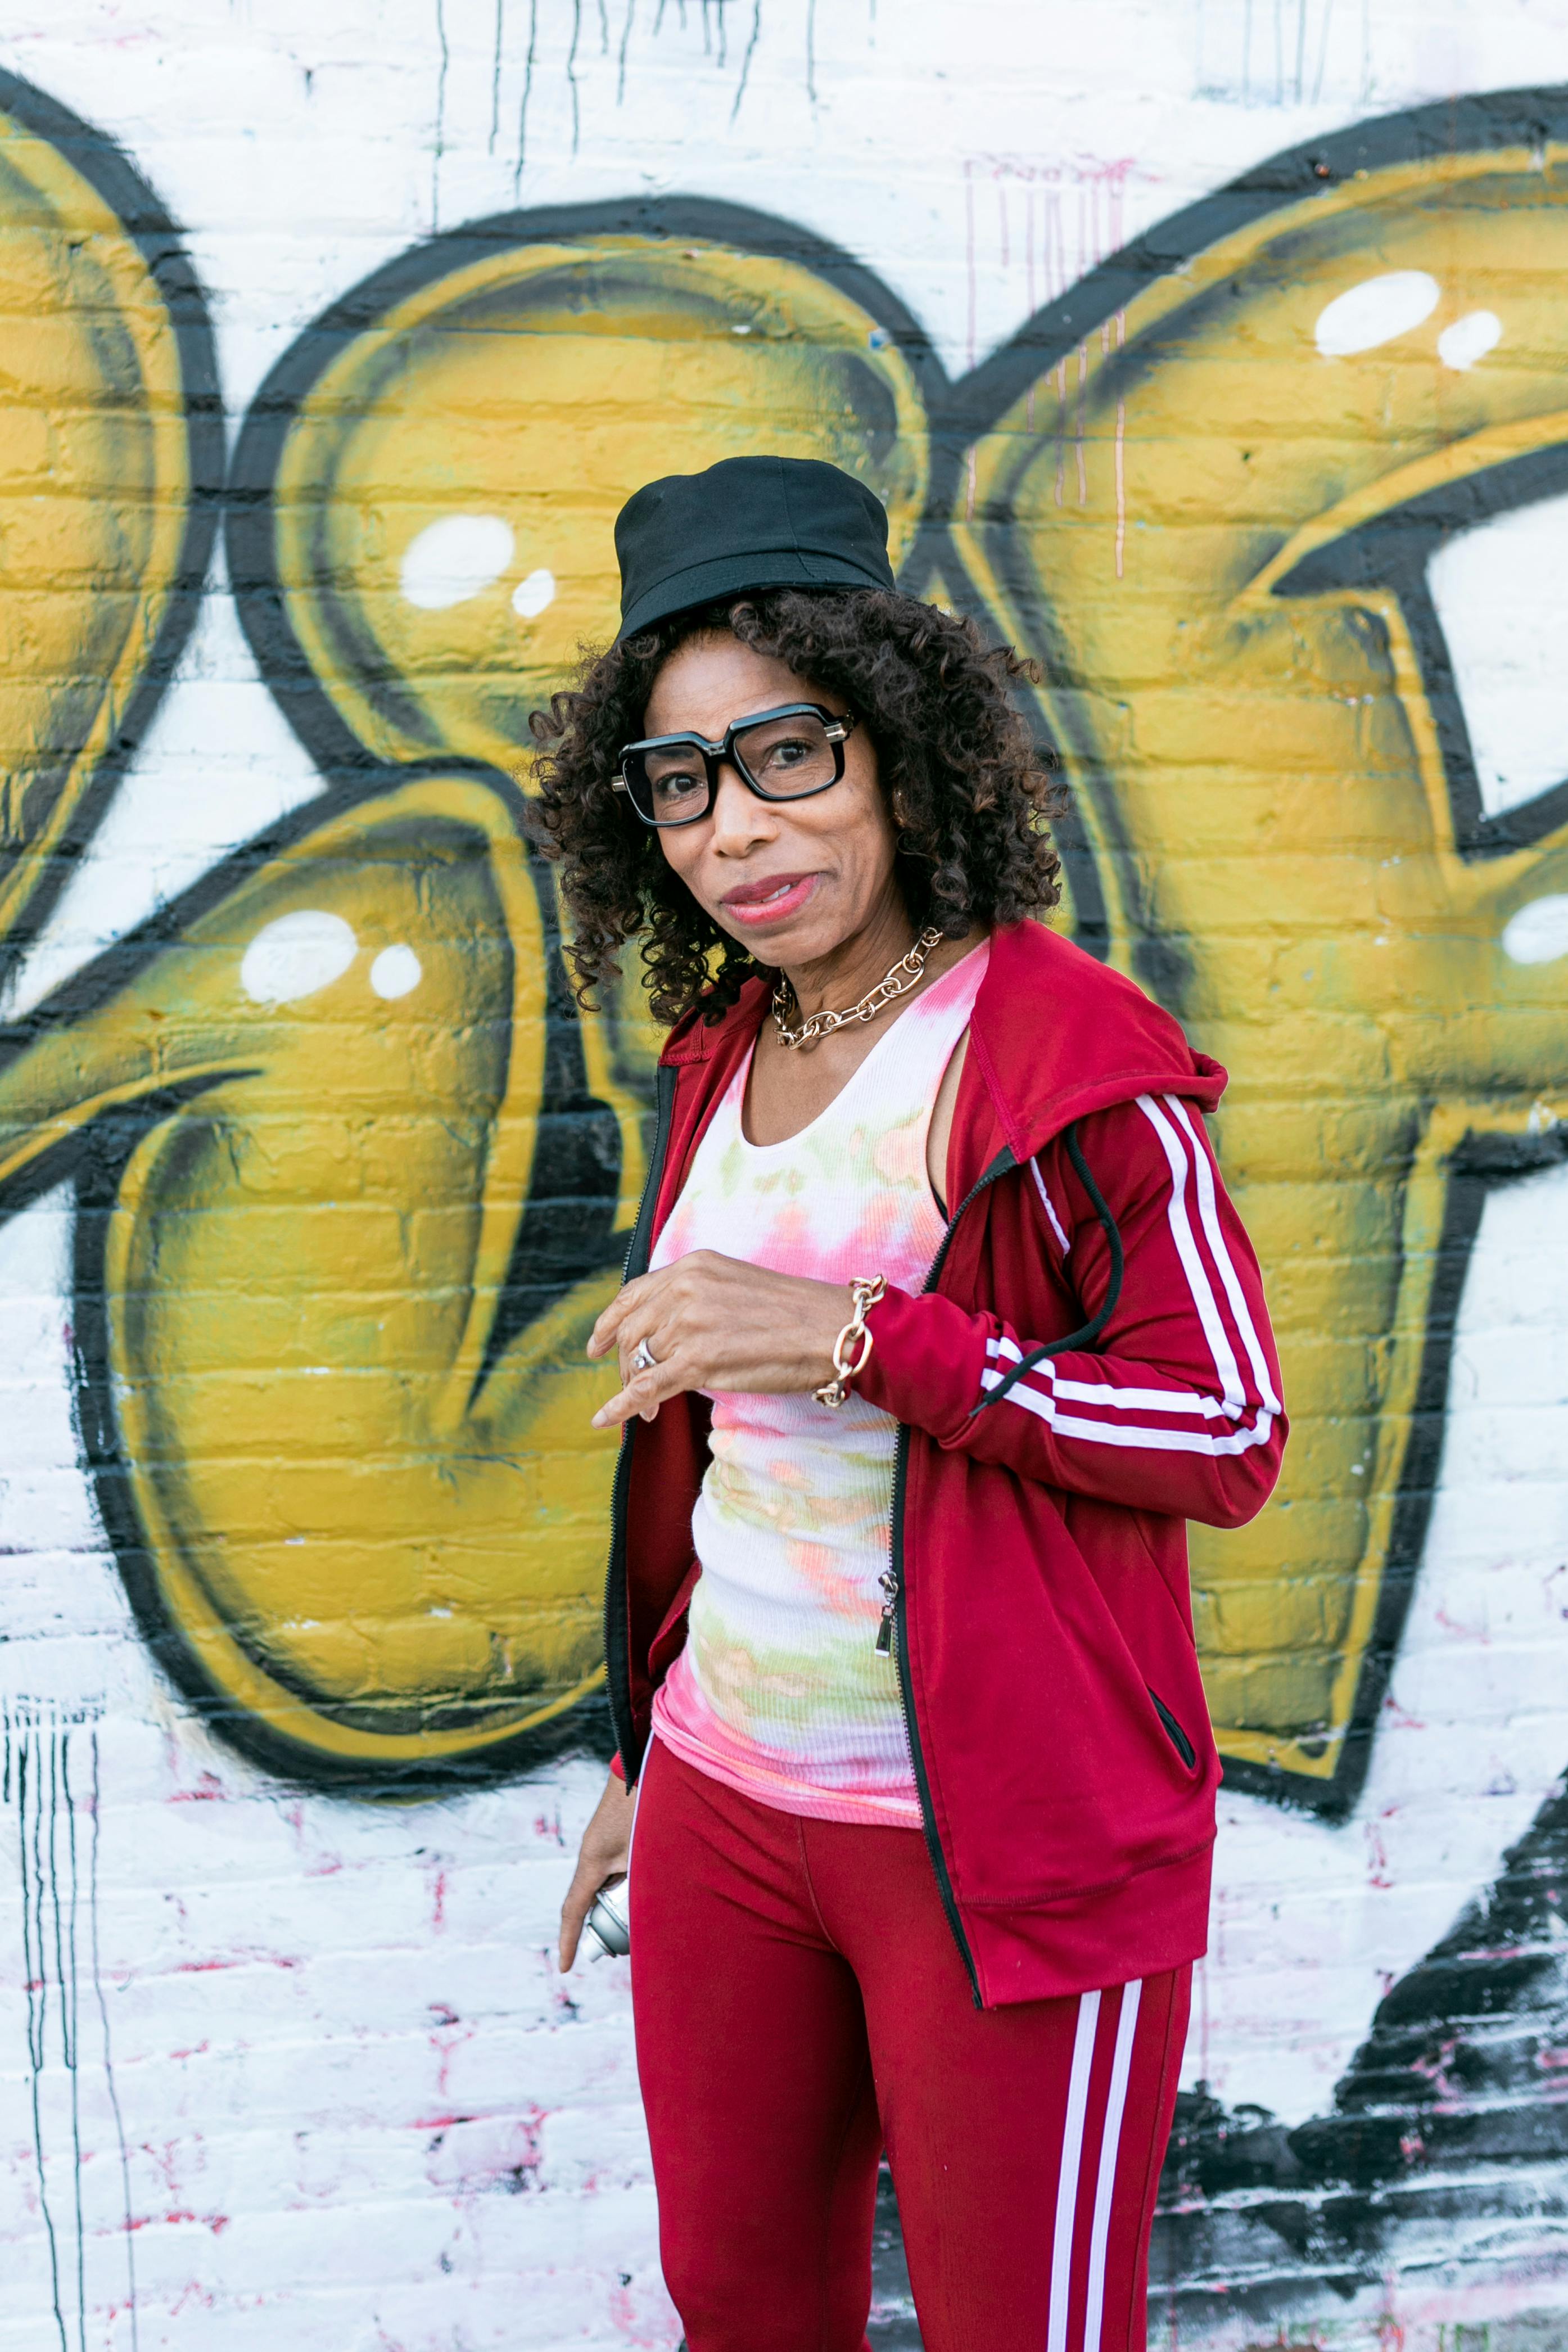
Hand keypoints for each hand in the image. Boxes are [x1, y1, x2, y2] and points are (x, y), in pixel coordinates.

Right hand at [559, 1769, 639, 1969]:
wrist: (639, 1764)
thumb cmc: (643, 1804)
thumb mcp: (646, 1849)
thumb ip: (648, 1881)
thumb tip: (657, 1914)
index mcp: (591, 1862)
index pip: (573, 1910)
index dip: (569, 1940)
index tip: (566, 1967)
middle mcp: (593, 1857)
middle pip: (591, 1903)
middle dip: (606, 1927)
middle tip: (627, 1946)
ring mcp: (603, 1848)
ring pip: (606, 1888)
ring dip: (622, 1905)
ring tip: (648, 1916)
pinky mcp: (616, 1841)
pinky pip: (615, 1873)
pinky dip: (628, 1888)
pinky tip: (651, 1889)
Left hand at [586, 1250, 852, 1428]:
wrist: (830, 1329)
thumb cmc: (793, 1312)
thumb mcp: (734, 1283)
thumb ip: (696, 1295)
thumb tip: (666, 1328)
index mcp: (692, 1267)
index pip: (634, 1294)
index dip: (609, 1321)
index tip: (596, 1342)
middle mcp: (684, 1289)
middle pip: (631, 1330)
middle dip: (623, 1362)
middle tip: (629, 1384)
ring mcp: (689, 1324)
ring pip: (640, 1361)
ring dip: (636, 1388)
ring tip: (651, 1408)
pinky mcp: (697, 1361)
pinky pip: (646, 1386)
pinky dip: (621, 1406)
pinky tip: (604, 1420)